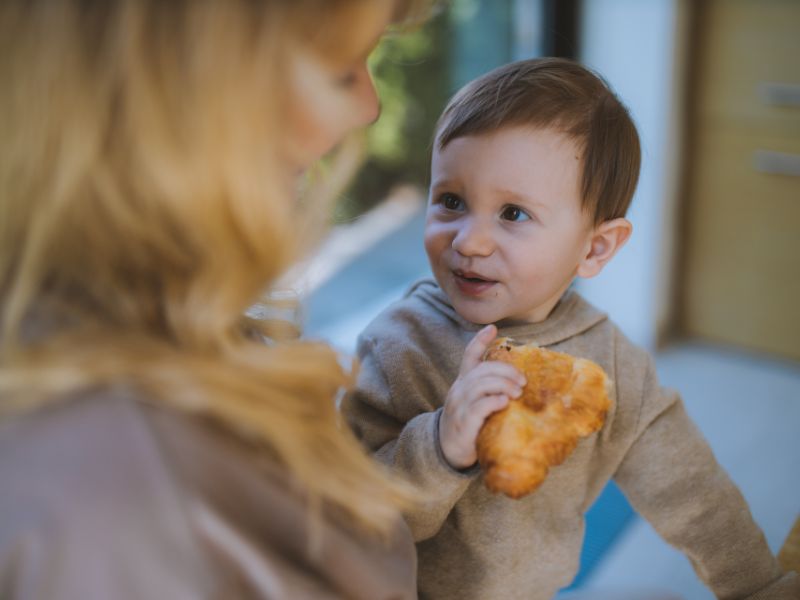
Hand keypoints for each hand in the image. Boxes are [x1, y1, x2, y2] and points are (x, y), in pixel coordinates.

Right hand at [439, 325, 525, 469]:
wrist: (448, 451)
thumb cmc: (469, 424)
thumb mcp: (477, 403)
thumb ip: (491, 391)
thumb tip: (519, 384)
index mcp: (463, 383)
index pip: (469, 356)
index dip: (480, 341)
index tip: (493, 328)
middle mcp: (459, 390)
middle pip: (482, 370)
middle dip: (505, 370)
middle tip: (523, 381)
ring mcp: (460, 406)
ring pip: (481, 385)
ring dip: (503, 385)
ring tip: (518, 392)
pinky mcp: (464, 422)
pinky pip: (479, 406)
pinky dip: (494, 401)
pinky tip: (504, 402)